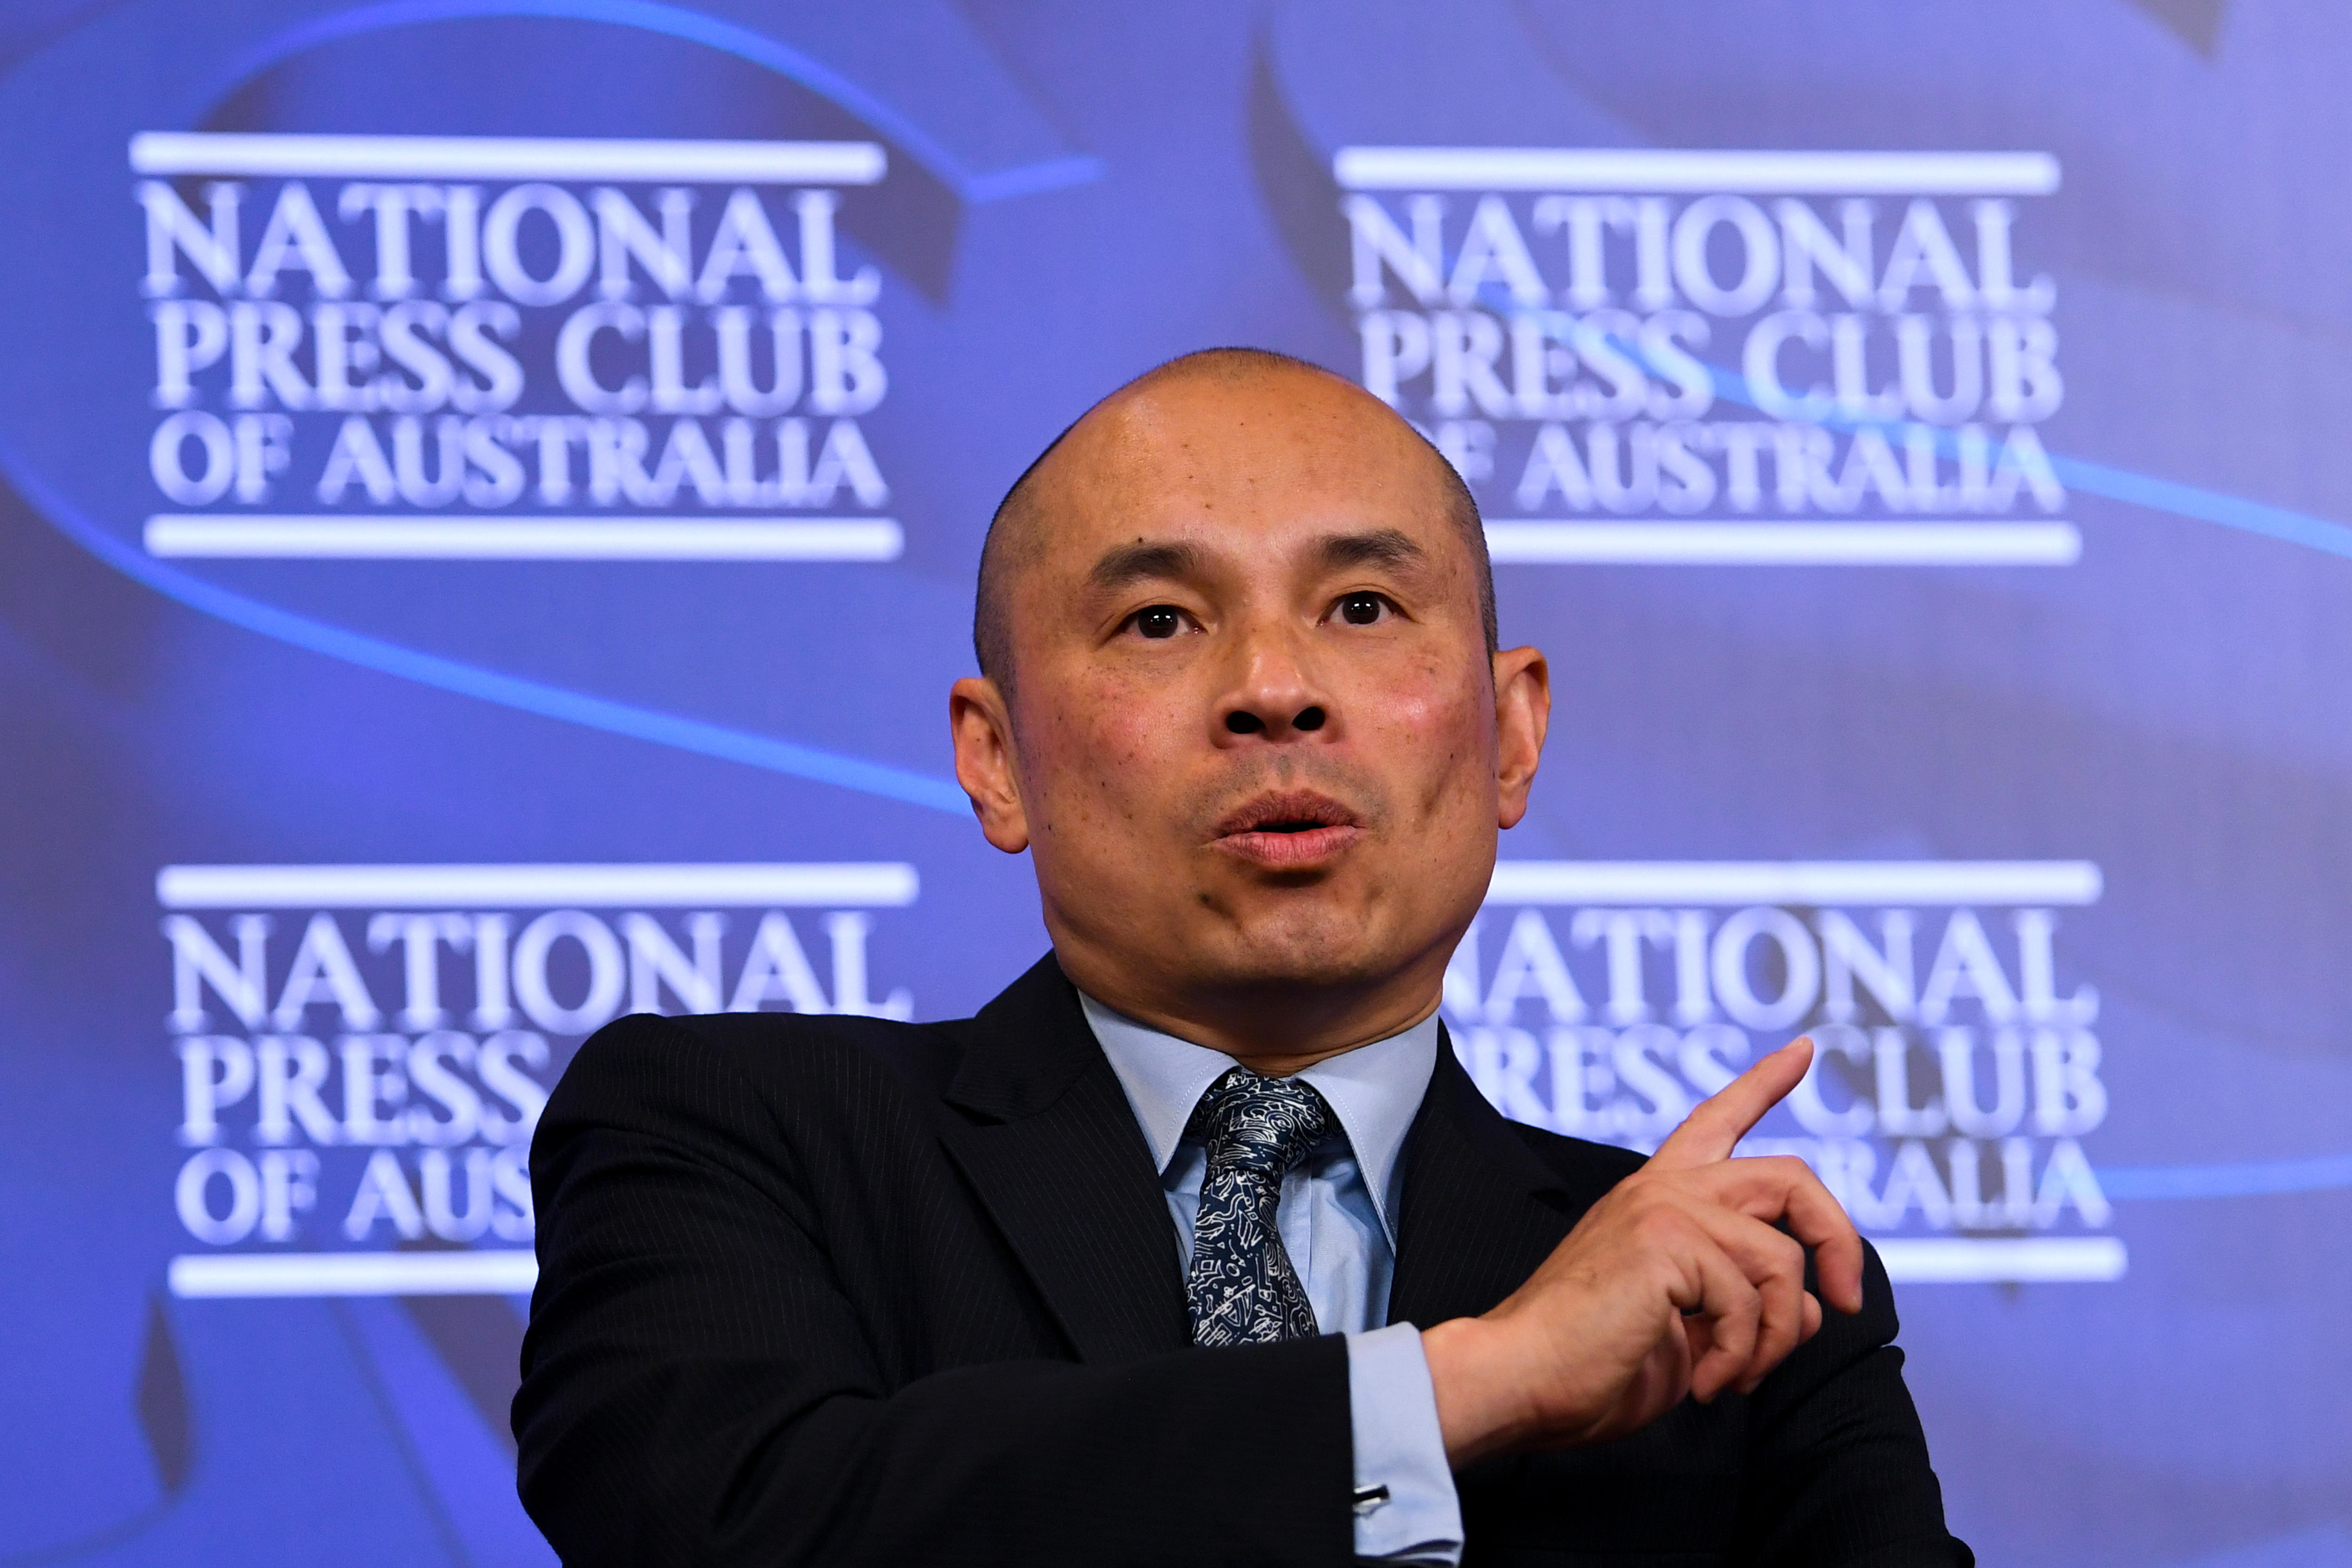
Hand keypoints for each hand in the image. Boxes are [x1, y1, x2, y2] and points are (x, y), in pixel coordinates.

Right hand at [1419, 1037, 1864, 1465]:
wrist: (1522, 1375)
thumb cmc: (1590, 1361)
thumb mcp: (1689, 1329)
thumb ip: (1745, 1303)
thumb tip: (1815, 1307)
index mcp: (1656, 1197)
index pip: (1717, 1121)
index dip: (1764, 1084)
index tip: (1803, 1050)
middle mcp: (1663, 1188)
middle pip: (1789, 1177)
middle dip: (1839, 1240)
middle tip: (1848, 1302)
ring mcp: (1665, 1207)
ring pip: (1782, 1260)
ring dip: (1775, 1337)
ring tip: (1735, 1378)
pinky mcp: (1667, 1240)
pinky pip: (1750, 1303)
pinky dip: (1740, 1358)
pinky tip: (1705, 1382)